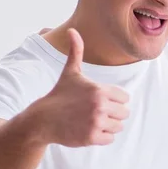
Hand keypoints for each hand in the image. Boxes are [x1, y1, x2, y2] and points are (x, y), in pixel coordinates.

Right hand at [28, 28, 129, 146]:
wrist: (42, 119)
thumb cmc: (59, 94)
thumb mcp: (70, 72)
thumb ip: (76, 51)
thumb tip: (72, 30)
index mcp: (100, 90)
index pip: (125, 98)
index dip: (114, 99)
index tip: (99, 100)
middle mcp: (100, 106)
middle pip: (124, 113)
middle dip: (113, 113)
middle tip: (95, 112)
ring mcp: (96, 122)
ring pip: (118, 126)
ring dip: (108, 125)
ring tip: (92, 121)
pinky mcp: (91, 137)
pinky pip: (110, 139)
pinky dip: (102, 137)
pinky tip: (89, 130)